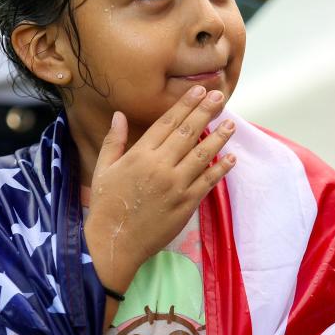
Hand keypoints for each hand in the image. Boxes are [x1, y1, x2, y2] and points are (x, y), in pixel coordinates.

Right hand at [84, 86, 235, 295]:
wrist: (115, 243)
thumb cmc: (106, 205)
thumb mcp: (103, 169)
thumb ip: (114, 141)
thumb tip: (119, 115)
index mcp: (140, 155)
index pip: (167, 123)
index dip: (184, 105)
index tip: (199, 91)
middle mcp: (161, 167)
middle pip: (188, 133)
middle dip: (206, 112)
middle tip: (221, 96)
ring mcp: (176, 186)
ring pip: (202, 155)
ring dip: (219, 138)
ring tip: (231, 124)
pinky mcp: (186, 204)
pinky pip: (207, 182)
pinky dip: (220, 170)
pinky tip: (231, 159)